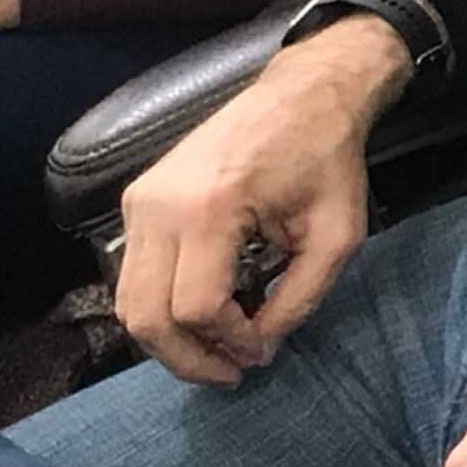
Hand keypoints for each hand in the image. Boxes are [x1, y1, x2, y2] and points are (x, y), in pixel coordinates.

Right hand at [114, 17, 403, 384]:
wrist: (302, 94)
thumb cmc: (326, 157)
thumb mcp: (338, 234)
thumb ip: (300, 298)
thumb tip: (261, 346)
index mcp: (208, 208)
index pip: (196, 308)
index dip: (229, 344)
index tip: (263, 353)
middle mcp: (159, 206)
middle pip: (146, 315)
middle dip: (187, 358)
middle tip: (232, 372)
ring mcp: (140, 202)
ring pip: (129, 302)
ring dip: (169, 339)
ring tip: (219, 350)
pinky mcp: (137, 200)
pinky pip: (133, 274)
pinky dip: (161, 306)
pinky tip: (205, 314)